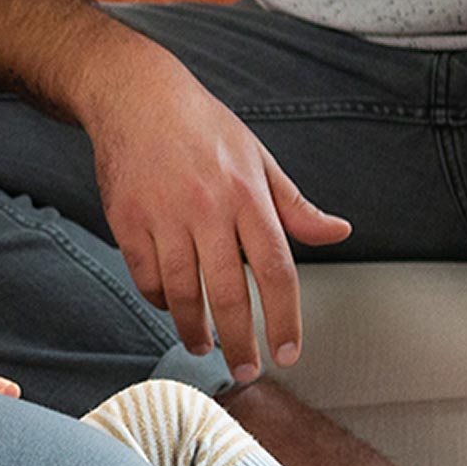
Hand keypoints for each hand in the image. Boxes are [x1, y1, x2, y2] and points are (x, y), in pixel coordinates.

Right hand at [80, 42, 350, 384]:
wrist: (135, 95)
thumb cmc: (203, 127)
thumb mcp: (258, 157)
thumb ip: (294, 205)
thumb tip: (339, 232)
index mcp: (248, 194)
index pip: (275, 270)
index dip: (284, 318)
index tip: (288, 353)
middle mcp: (207, 208)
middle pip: (228, 293)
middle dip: (240, 341)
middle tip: (246, 370)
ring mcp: (163, 215)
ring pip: (182, 292)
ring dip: (194, 329)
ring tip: (204, 347)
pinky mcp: (127, 219)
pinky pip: (146, 276)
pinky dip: (159, 300)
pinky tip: (171, 307)